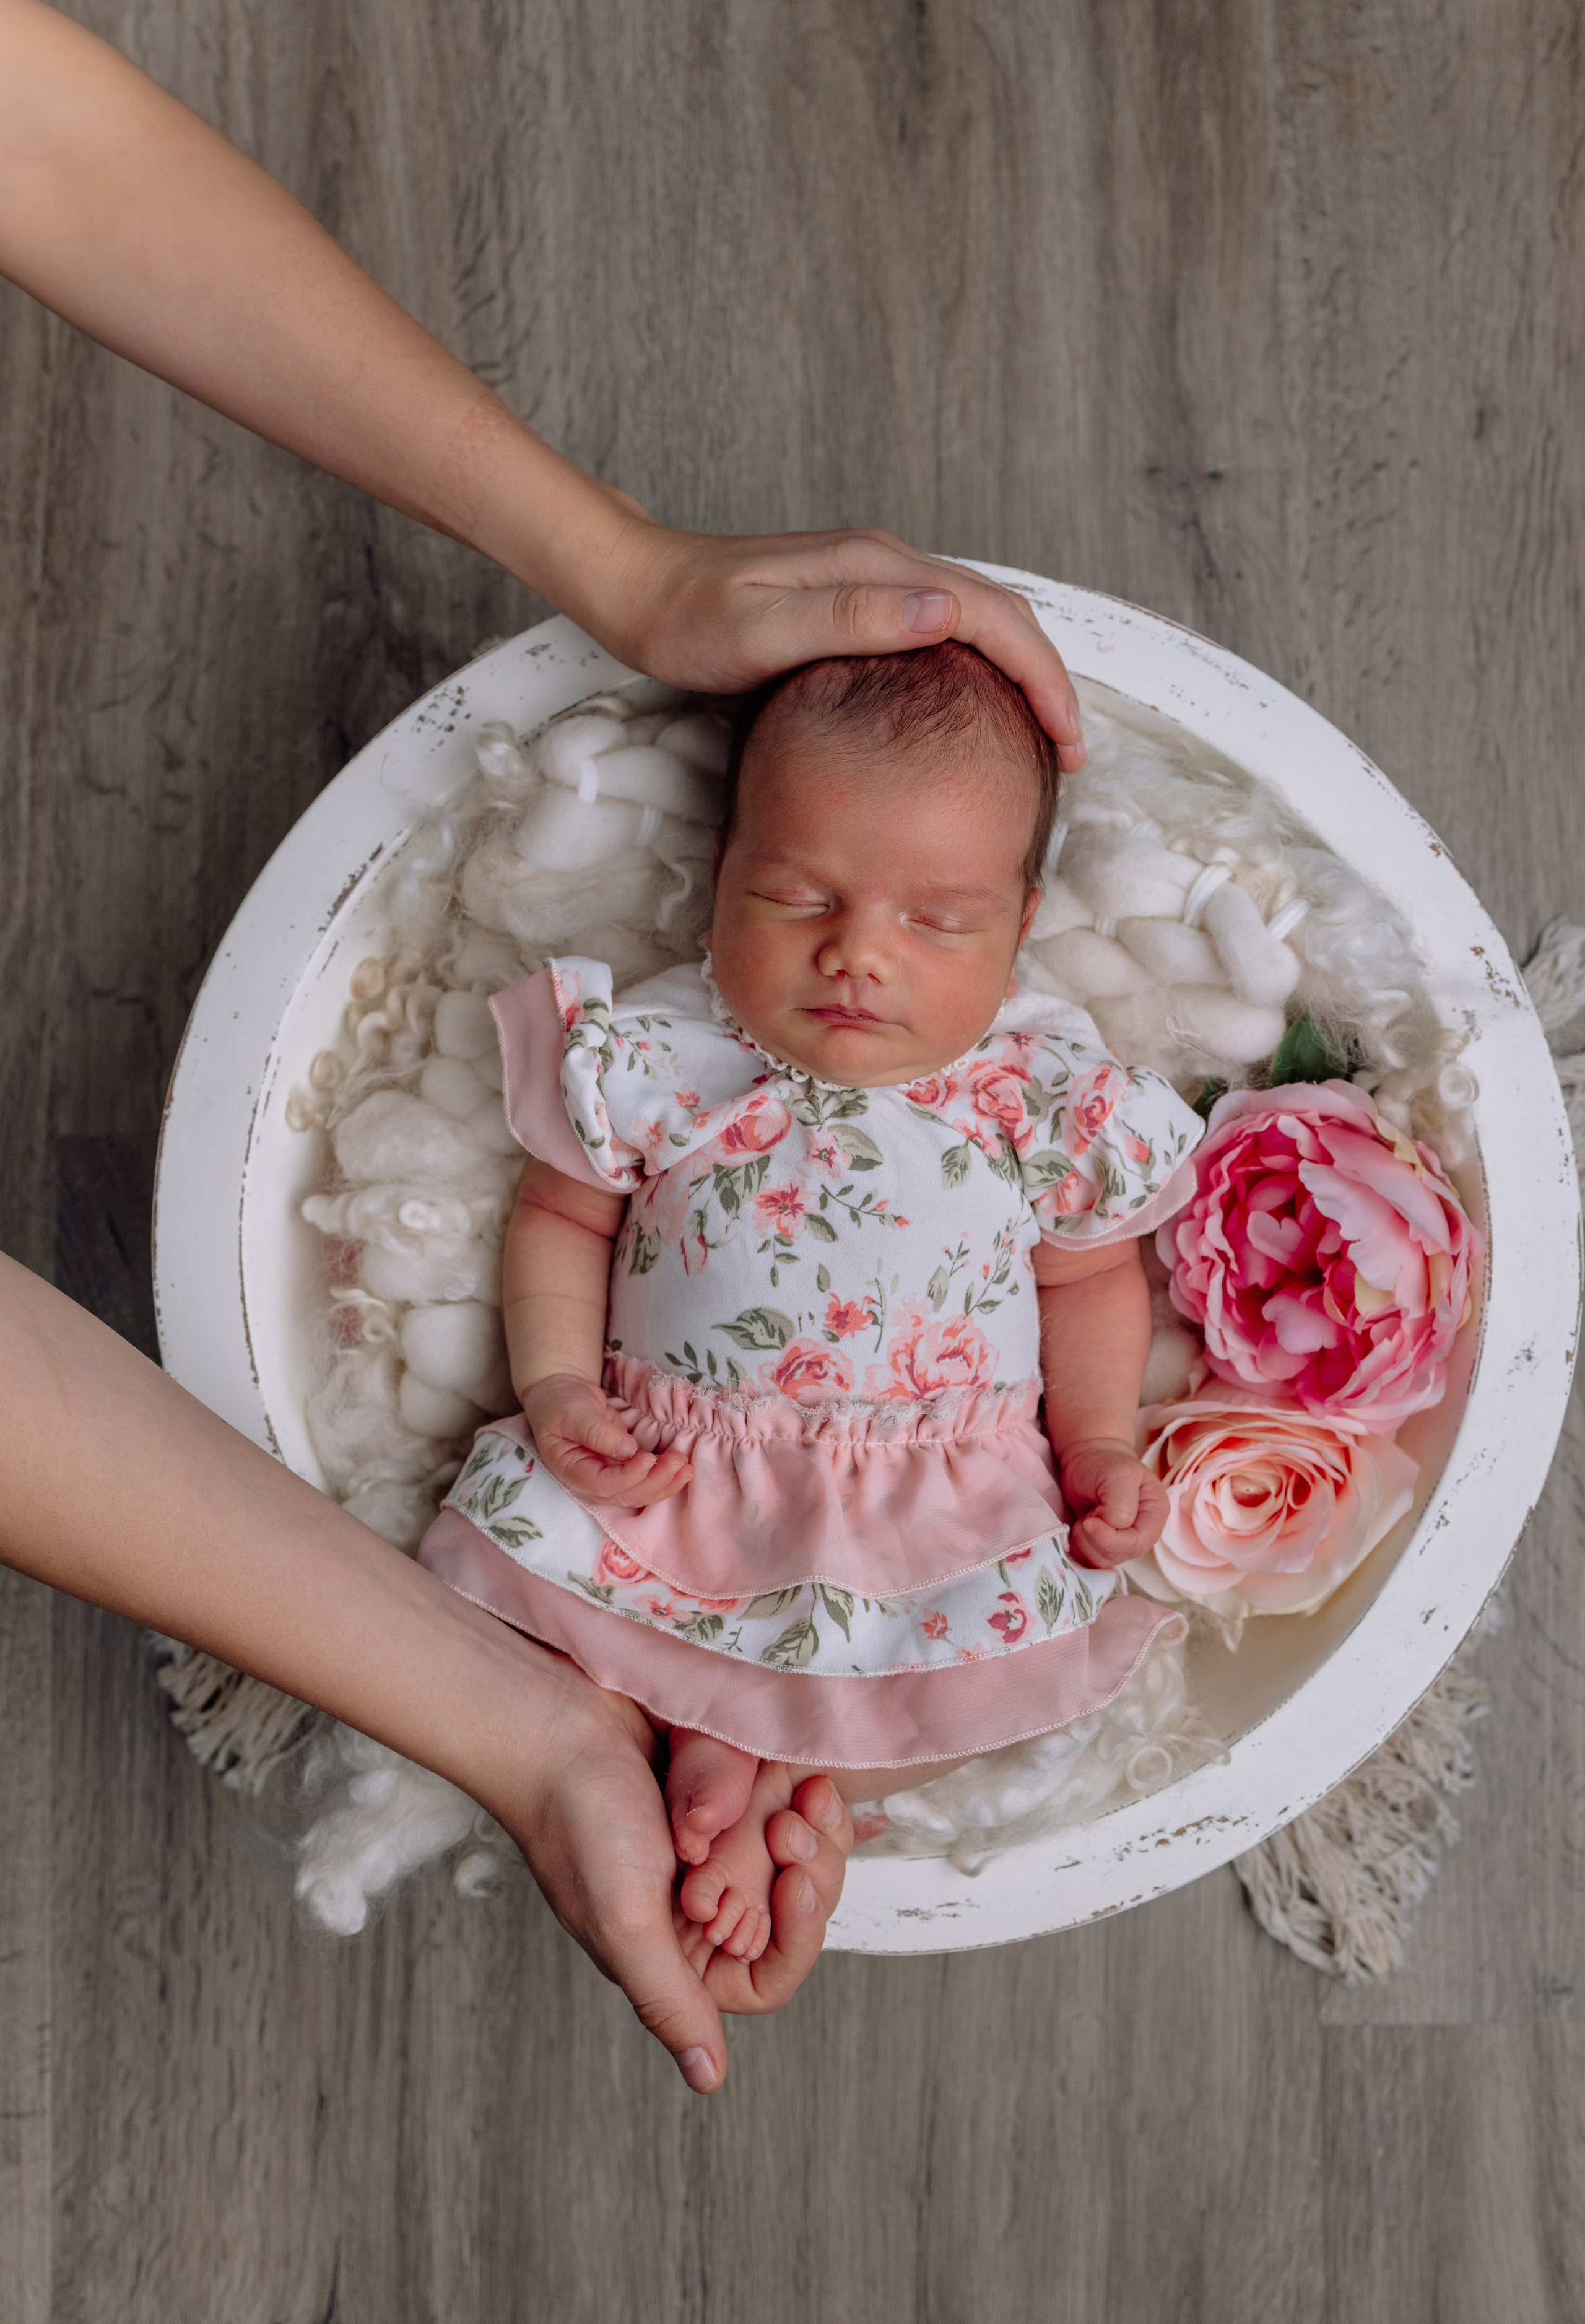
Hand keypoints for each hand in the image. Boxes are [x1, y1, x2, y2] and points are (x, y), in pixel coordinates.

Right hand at [493, 1657, 853, 2091]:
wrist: (557, 1717)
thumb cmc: (577, 1819)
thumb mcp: (625, 1921)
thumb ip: (670, 1998)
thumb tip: (709, 2080)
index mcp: (675, 1954)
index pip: (766, 1978)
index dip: (796, 1938)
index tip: (795, 1884)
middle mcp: (700, 1910)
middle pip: (794, 1917)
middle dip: (809, 1872)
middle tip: (792, 1824)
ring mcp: (716, 1852)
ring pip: (798, 1862)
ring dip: (813, 1831)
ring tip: (803, 1793)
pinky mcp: (725, 1800)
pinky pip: (787, 1810)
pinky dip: (799, 1796)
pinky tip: (800, 1777)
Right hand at [520, 1372, 691, 1505]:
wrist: (562, 1396)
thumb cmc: (559, 1403)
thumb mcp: (571, 1412)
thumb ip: (596, 1431)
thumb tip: (628, 1450)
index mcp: (571, 1471)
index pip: (603, 1485)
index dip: (629, 1477)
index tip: (648, 1459)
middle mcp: (590, 1481)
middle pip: (626, 1494)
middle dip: (655, 1482)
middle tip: (679, 1462)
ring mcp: (608, 1476)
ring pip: (639, 1491)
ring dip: (665, 1483)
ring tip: (686, 1468)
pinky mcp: (623, 1467)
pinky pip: (645, 1479)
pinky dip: (665, 1476)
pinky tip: (683, 1468)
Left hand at [560, 511, 1086, 771]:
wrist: (635, 589)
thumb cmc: (686, 619)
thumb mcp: (762, 629)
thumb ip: (852, 618)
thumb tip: (945, 610)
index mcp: (874, 567)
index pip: (989, 615)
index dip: (1039, 675)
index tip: (1066, 738)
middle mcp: (883, 563)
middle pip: (997, 614)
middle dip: (1045, 678)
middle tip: (1069, 753)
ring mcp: (870, 579)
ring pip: (974, 621)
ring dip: (1017, 673)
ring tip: (1040, 737)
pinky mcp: (854, 600)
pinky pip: (940, 630)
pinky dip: (976, 669)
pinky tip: (975, 710)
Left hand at [1058, 1437, 1167, 1568]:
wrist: (1087, 1459)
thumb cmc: (1105, 1464)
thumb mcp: (1117, 1476)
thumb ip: (1121, 1505)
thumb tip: (1116, 1528)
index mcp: (1155, 1513)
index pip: (1138, 1542)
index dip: (1111, 1539)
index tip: (1089, 1521)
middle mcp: (1143, 1531)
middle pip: (1121, 1554)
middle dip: (1096, 1539)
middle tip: (1087, 1515)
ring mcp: (1123, 1540)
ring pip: (1105, 1560)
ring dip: (1086, 1542)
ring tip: (1086, 1517)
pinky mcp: (1104, 1546)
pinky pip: (1092, 1560)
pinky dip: (1079, 1548)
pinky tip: (1079, 1527)